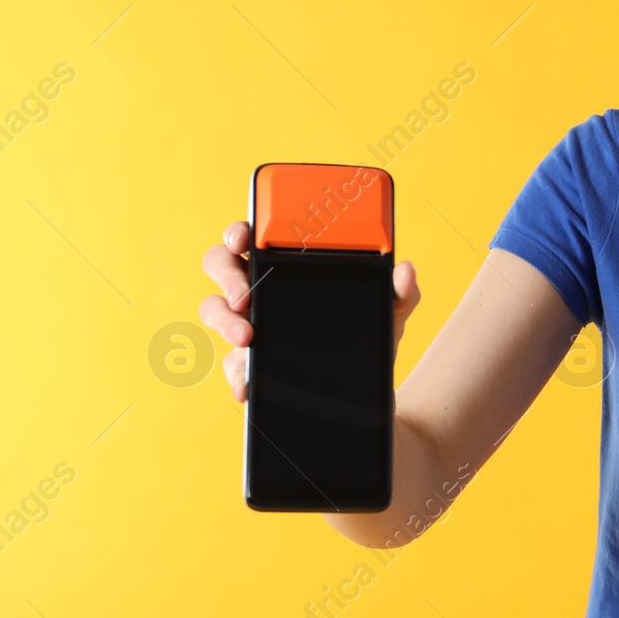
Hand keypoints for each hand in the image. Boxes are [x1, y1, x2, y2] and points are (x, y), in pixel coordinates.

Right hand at [199, 221, 420, 402]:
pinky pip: (231, 364)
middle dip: (227, 275)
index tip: (243, 238)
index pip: (255, 235)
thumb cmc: (370, 330)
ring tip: (247, 336)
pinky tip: (246, 384)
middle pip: (222, 265)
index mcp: (290, 263)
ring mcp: (250, 323)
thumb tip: (404, 271)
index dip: (240, 231)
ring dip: (224, 321)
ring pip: (214, 309)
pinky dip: (236, 374)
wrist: (367, 386)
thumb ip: (401, 290)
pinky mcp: (249, 362)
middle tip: (245, 295)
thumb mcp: (391, 309)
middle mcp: (262, 287)